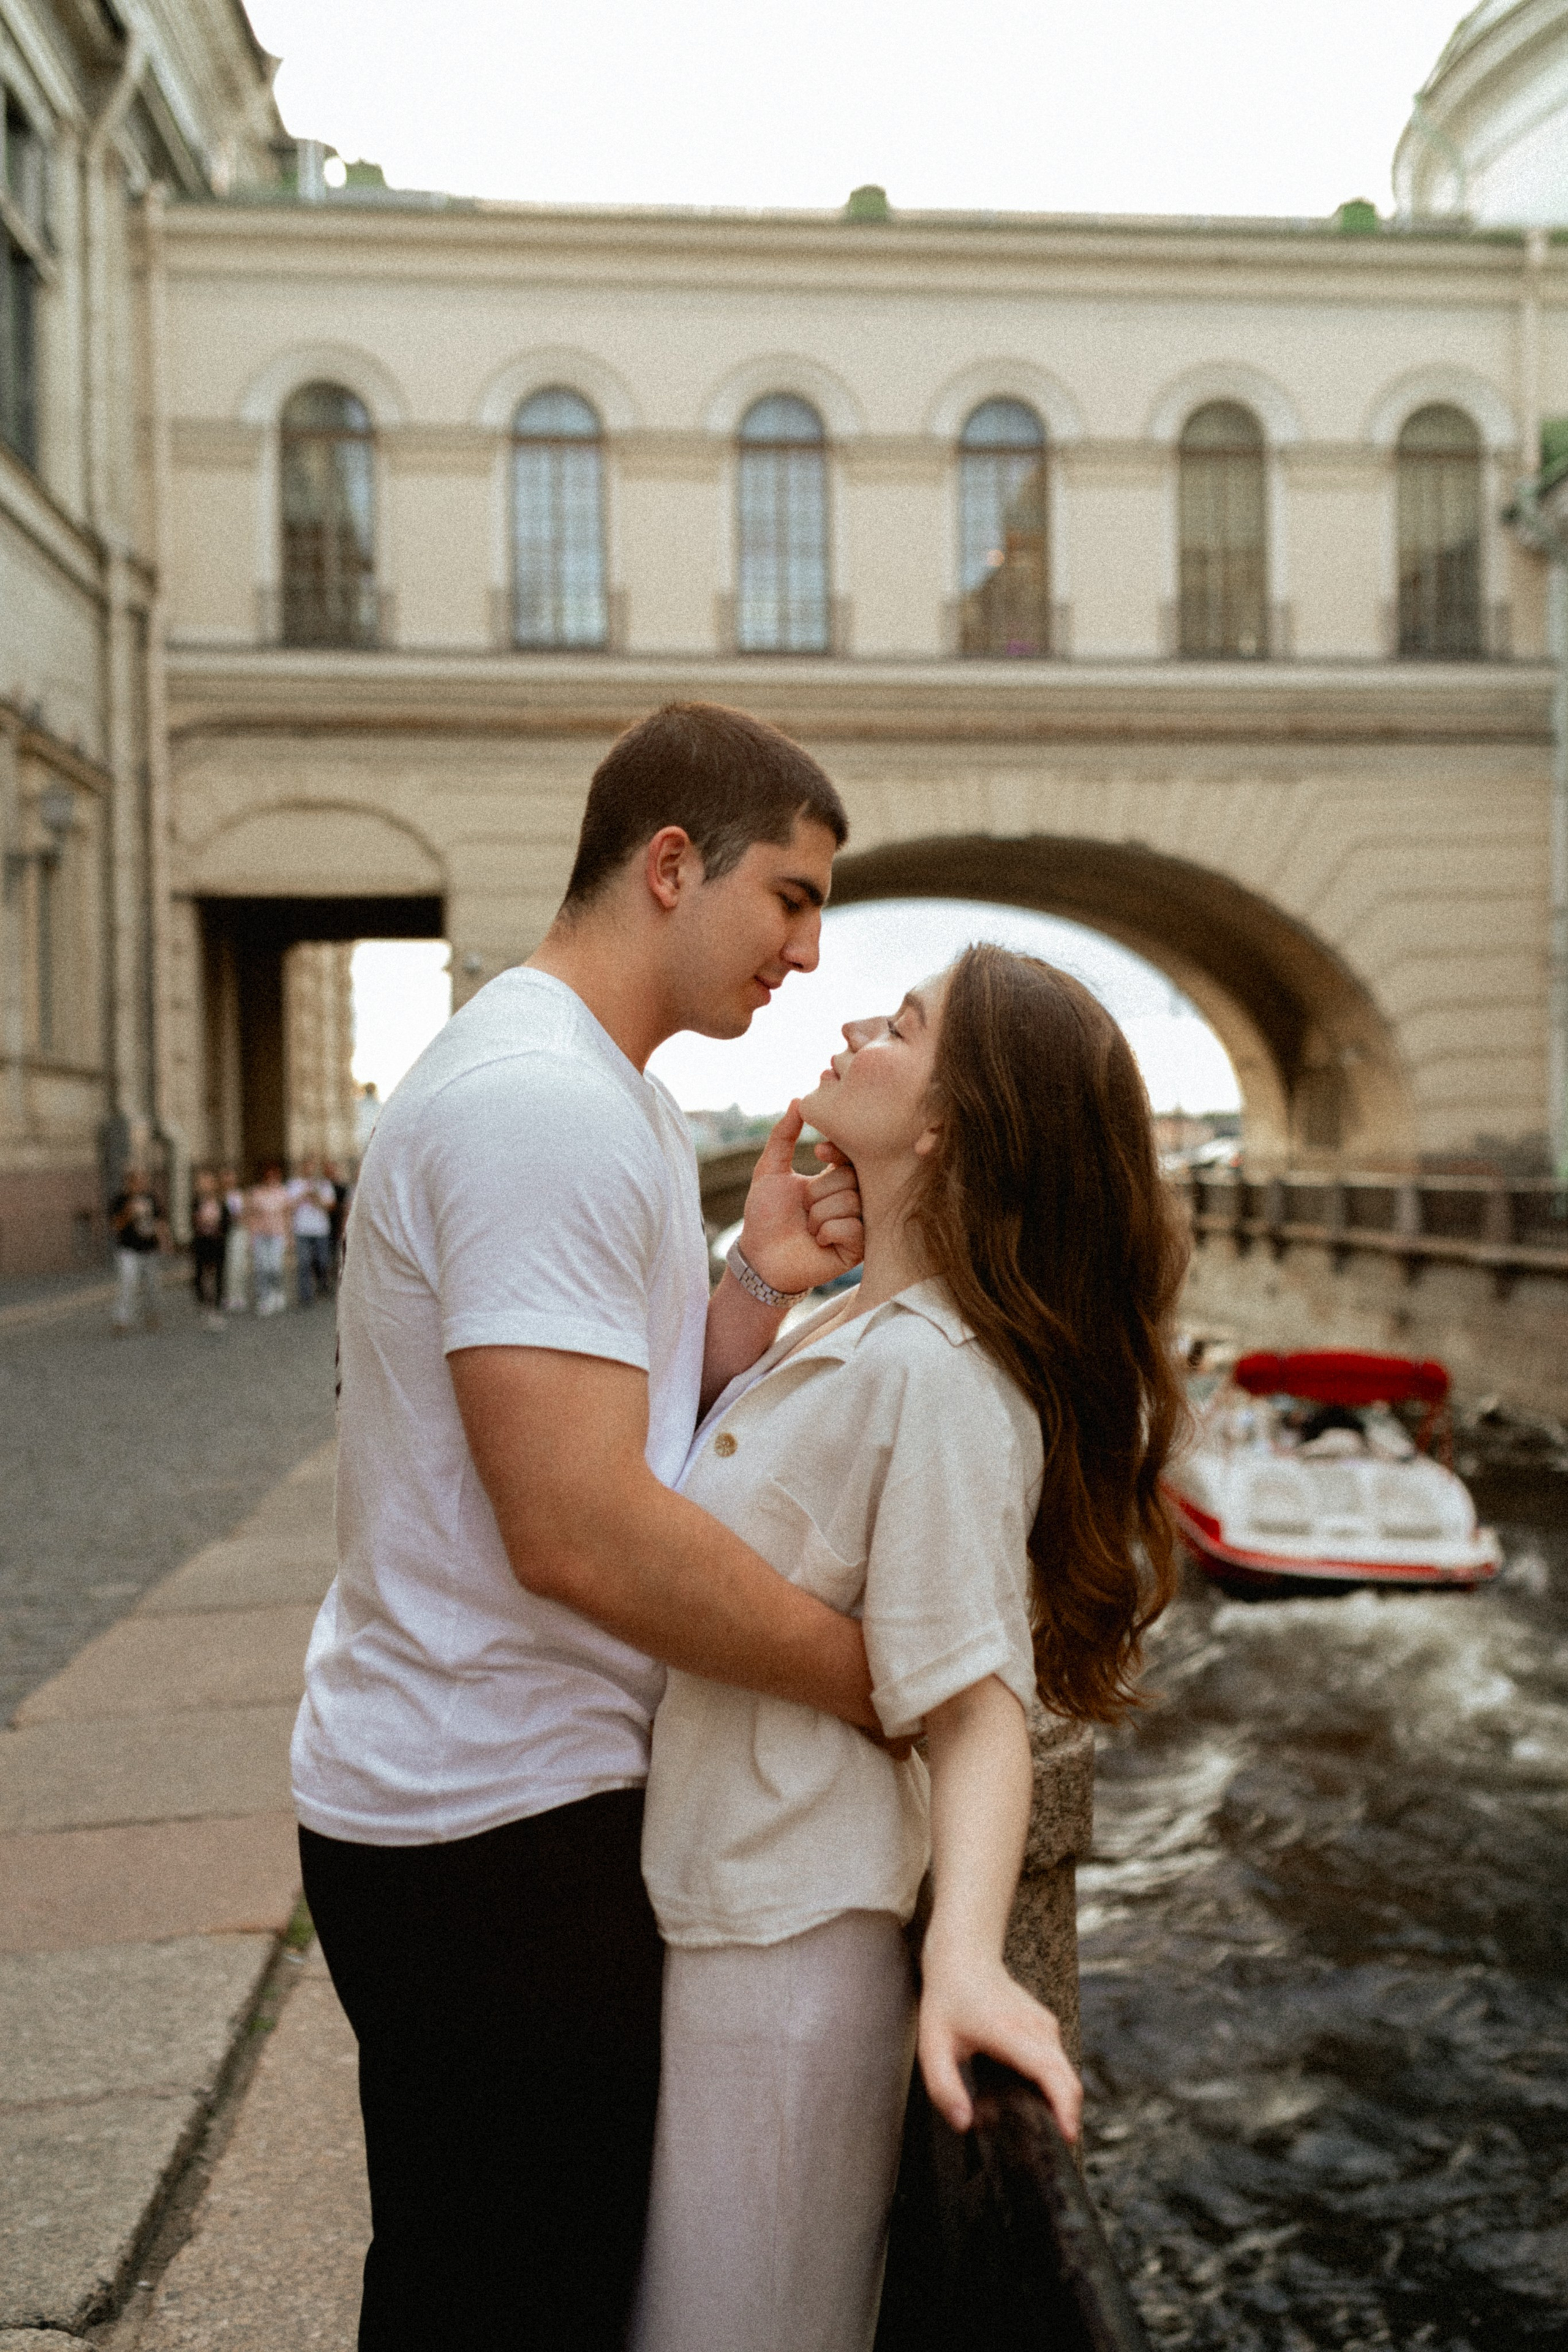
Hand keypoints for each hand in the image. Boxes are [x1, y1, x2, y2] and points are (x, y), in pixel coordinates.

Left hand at [738, 1102, 863, 1296]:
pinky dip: (827, 1231)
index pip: (852, 1153)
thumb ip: (783, 1135)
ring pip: (850, 1201)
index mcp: (836, 1178)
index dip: (837, 1150)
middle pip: (851, 1177)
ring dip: (818, 1215)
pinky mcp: (859, 1249)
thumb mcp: (770, 1170)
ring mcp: (858, 1223)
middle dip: (818, 1192)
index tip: (817, 1153)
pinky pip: (852, 1227)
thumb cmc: (764, 1215)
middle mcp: (851, 1199)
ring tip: (807, 1228)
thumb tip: (799, 1100)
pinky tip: (817, 1241)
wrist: (760, 1258)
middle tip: (804, 1208)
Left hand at [917, 1945, 1081, 2142]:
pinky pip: (1059, 2063)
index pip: (1051, 2074)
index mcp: (1011, 2033)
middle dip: (1068, 2117)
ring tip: (1040, 2130)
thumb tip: (964, 2124)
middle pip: (1068, 2080)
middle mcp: (1037, 2028)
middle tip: (1053, 2150)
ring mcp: (1046, 2025)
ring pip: (1066, 2073)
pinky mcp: (1047, 2026)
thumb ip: (944, 2088)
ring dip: (1061, 2103)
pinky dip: (1055, 2086)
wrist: (964, 1955)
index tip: (1066, 2137)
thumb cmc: (948, 1998)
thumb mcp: (932, 2044)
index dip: (1064, 2109)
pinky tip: (1034, 2102)